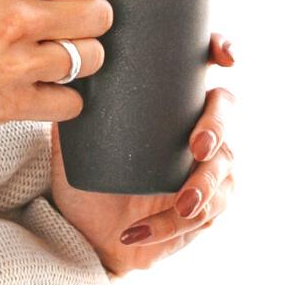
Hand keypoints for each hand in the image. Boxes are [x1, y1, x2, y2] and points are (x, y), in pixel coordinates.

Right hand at [0, 0, 110, 147]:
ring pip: (92, 58)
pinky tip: (42, 87)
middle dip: (89, 20)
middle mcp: (13, 17)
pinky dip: (63, 99)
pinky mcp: (9, 105)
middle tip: (65, 24)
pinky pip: (71, 103)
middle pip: (99, 15)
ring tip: (54, 56)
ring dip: (80, 59)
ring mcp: (13, 64)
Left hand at [49, 30, 236, 276]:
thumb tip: (59, 69)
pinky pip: (202, 216)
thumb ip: (70, 106)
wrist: (85, 232)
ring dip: (204, 188)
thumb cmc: (87, 178)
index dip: (222, 52)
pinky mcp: (202, 212)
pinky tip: (140, 231)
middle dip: (217, 128)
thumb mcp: (74, 139)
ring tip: (180, 205)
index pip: (202, 67)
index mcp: (170, 105)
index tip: (225, 58)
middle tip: (196, 146)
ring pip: (222, 171)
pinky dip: (168, 225)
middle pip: (224, 115)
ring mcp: (204, 171)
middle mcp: (195, 132)